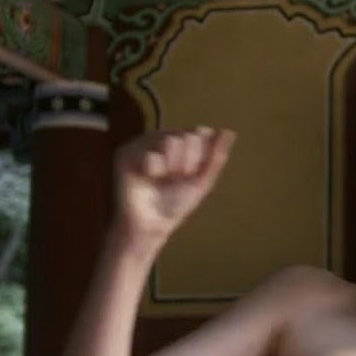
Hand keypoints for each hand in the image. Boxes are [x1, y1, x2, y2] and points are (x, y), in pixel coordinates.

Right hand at [113, 127, 234, 243]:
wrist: (154, 223)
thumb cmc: (177, 202)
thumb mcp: (203, 180)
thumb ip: (216, 156)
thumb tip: (229, 131)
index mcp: (180, 142)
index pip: (200, 133)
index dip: (202, 156)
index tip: (193, 174)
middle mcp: (161, 138)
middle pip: (187, 136)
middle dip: (189, 163)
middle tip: (176, 178)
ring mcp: (143, 143)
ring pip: (170, 141)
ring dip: (173, 166)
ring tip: (163, 179)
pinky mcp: (125, 153)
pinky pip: (150, 154)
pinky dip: (155, 170)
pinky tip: (148, 178)